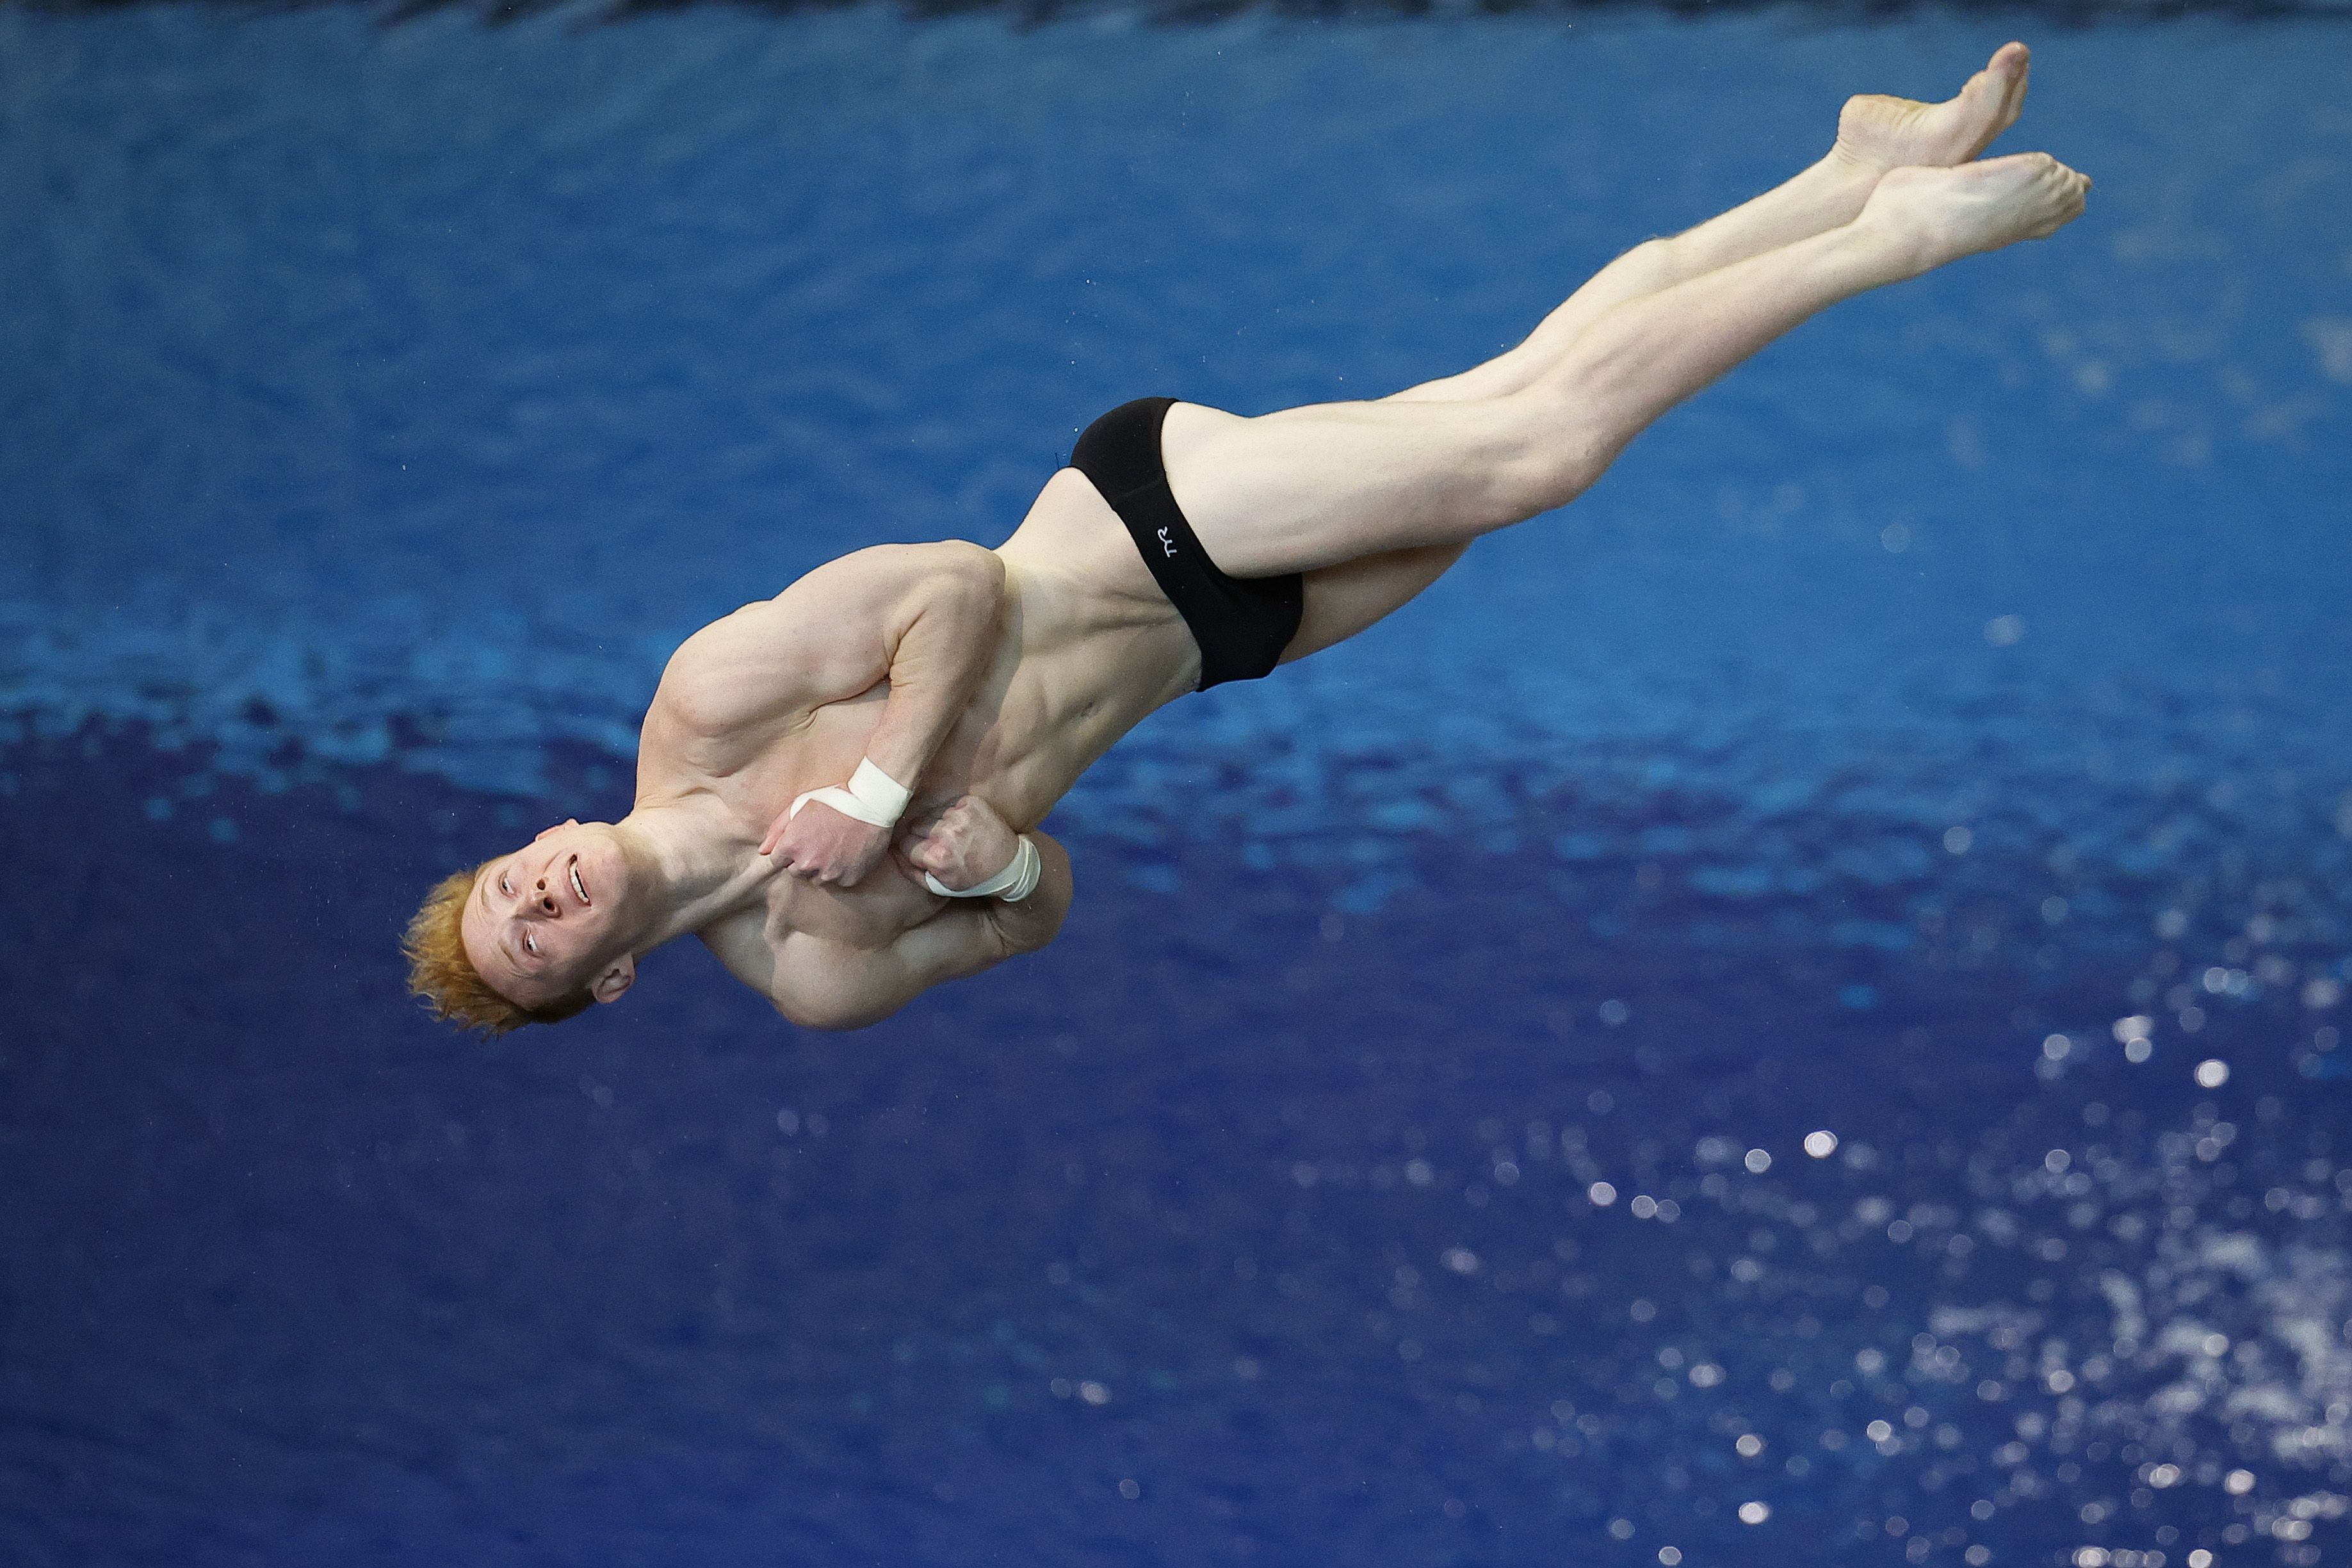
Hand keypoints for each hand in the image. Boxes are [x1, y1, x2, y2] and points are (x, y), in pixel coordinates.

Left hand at [762, 797, 892, 886]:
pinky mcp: (848, 879)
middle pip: (796, 872)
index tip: (799, 843)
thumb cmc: (834, 801)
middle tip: (819, 843)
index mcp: (792, 845)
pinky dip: (841, 871)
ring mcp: (829, 873)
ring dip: (821, 868)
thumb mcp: (800, 805)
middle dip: (803, 860)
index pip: (777, 861)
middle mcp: (808, 863)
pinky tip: (848, 854)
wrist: (871, 804)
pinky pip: (838, 881)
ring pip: (817, 879)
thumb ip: (778, 829)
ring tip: (835, 848)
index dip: (788, 851)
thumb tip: (763, 850)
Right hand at [894, 794, 1016, 893]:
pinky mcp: (972, 803)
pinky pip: (950, 806)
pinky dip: (955, 815)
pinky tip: (967, 827)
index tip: (921, 852)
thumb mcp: (941, 886)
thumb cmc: (974, 879)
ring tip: (957, 837)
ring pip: (933, 815)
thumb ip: (912, 872)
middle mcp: (947, 834)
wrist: (1011, 865)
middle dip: (923, 835)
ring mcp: (961, 816)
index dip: (911, 849)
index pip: (905, 844)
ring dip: (940, 824)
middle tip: (940, 844)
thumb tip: (890, 855)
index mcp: (938, 857)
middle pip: (915, 826)